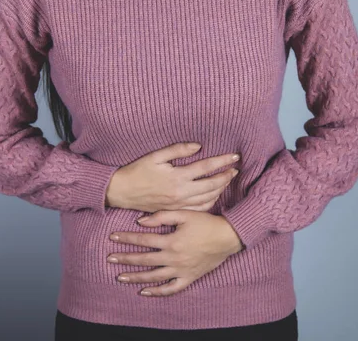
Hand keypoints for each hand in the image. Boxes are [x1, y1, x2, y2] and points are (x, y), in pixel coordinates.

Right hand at [105, 142, 239, 212]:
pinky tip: (214, 195)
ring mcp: (179, 204)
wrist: (122, 192)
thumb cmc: (137, 171)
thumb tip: (198, 146)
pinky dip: (210, 202)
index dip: (222, 161)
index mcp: (177, 177)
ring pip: (207, 198)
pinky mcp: (175, 211)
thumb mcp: (156, 156)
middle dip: (226, 176)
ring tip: (228, 180)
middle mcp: (180, 192)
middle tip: (236, 169)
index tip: (234, 156)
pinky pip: (198, 209)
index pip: (206, 167)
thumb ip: (178, 150)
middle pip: (211, 185)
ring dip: (221, 189)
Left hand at [107, 209, 243, 296]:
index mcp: (171, 241)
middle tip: (110, 258)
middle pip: (144, 259)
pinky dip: (157, 292)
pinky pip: (171, 289)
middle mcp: (174, 258)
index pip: (143, 240)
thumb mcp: (185, 214)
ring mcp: (181, 270)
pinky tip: (144, 291)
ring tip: (120, 277)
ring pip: (154, 277)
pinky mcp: (189, 278)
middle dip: (125, 258)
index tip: (113, 237)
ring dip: (136, 277)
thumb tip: (141, 222)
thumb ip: (162, 216)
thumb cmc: (206, 223)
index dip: (127, 238)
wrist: (227, 237)